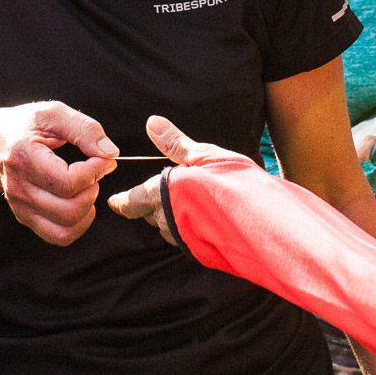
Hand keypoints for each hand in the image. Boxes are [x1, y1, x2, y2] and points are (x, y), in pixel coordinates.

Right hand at [0, 101, 118, 245]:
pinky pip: (59, 236)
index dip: (95, 170)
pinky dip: (79, 225)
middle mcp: (19, 188)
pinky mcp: (25, 217)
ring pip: (66, 228)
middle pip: (69, 210)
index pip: (68, 182)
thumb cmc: (24, 125)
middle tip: (94, 171)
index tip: (102, 157)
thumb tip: (111, 153)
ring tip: (87, 187)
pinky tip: (81, 203)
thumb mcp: (52, 114)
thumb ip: (84, 129)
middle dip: (93, 190)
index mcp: (24, 157)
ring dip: (88, 209)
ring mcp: (21, 206)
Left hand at [107, 115, 241, 244]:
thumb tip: (152, 122)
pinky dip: (189, 228)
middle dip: (151, 206)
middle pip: (150, 215)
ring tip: (186, 205)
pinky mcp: (200, 252)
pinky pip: (186, 238)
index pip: (132, 201)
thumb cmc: (232, 183)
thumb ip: (176, 143)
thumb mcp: (204, 155)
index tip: (114, 202)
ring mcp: (183, 239)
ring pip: (168, 228)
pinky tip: (204, 219)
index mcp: (161, 194)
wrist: (261, 222)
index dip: (123, 202)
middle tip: (158, 195)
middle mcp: (166, 220)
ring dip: (172, 217)